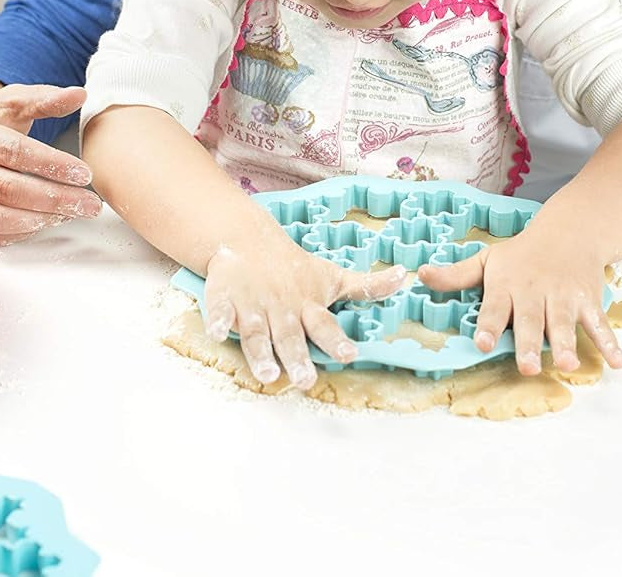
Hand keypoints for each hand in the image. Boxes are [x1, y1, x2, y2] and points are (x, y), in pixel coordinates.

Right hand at [0, 81, 102, 244]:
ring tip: (73, 213)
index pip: (12, 150)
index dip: (51, 163)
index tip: (85, 174)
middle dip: (54, 198)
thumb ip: (46, 99)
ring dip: (40, 219)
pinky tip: (47, 221)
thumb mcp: (14, 101)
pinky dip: (22, 232)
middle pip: (6, 188)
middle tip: (90, 204)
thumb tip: (79, 95)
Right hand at [202, 235, 407, 390]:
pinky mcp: (224, 296)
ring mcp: (252, 304)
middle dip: (297, 358)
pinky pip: (218, 310)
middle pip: (290, 337)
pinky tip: (217, 333)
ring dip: (260, 353)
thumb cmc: (296, 269)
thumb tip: (405, 277)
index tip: (350, 355)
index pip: (325, 325)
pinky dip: (216, 320)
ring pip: (256, 332)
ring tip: (267, 375)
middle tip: (306, 381)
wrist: (249, 240)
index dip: (337, 340)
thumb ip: (367, 286)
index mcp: (307, 305)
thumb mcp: (333, 277)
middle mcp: (281, 308)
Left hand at [416, 220, 621, 376]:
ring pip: (564, 322)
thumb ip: (456, 275)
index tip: (483, 343)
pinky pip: (599, 324)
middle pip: (532, 320)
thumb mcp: (488, 259)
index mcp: (507, 285)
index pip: (495, 308)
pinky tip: (617, 363)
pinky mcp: (588, 302)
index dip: (489, 326)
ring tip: (567, 365)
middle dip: (531, 343)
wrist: (570, 231)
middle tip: (528, 366)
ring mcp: (564, 297)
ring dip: (567, 343)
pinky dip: (610, 343)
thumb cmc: (522, 254)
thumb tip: (420, 275)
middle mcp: (535, 292)